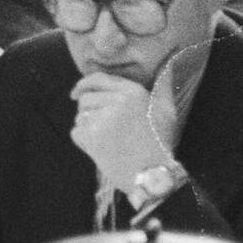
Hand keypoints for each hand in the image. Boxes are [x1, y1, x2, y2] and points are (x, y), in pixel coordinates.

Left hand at [69, 70, 174, 189]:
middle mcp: (118, 100)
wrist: (154, 175)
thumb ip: (163, 86)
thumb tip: (167, 67)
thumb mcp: (167, 110)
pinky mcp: (93, 136)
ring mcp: (104, 118)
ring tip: (107, 142)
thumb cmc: (161, 143)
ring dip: (87, 128)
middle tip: (103, 129)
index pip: (98, 79)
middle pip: (85, 99)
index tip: (75, 93)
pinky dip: (83, 142)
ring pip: (80, 117)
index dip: (83, 85)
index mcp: (133, 91)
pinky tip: (100, 150)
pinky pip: (76, 133)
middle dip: (88, 113)